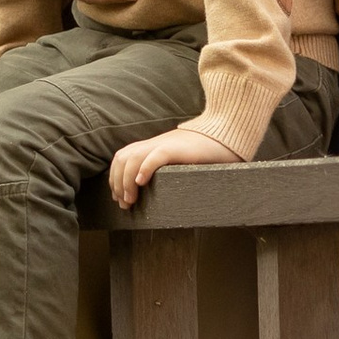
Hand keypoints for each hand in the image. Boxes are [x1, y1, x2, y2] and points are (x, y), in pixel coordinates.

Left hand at [108, 126, 242, 207]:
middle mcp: (153, 144)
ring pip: (133, 158)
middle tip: (125, 204)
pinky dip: (145, 168)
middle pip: (122, 159)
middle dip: (118, 183)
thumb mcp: (175, 160)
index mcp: (151, 146)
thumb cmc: (202, 153)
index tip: (119, 198)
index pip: (121, 158)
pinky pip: (156, 155)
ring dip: (126, 181)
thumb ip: (161, 167)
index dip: (115, 178)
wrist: (223, 134)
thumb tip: (147, 189)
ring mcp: (164, 144)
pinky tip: (141, 182)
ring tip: (131, 199)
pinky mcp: (177, 148)